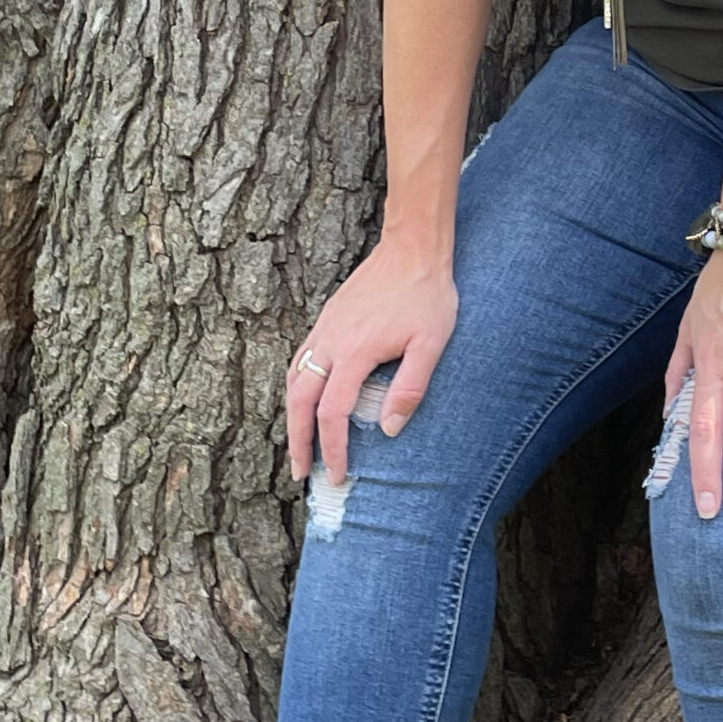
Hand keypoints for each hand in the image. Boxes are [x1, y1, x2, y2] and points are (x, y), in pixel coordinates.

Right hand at [286, 235, 457, 486]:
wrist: (413, 247)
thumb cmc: (427, 295)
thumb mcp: (431, 344)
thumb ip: (410, 388)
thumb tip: (390, 429)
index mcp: (356, 352)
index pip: (333, 413)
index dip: (332, 448)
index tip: (336, 474)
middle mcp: (332, 341)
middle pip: (300, 400)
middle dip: (298, 440)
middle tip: (300, 472)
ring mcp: (326, 327)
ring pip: (294, 378)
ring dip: (292, 414)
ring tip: (297, 443)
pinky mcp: (327, 317)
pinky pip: (301, 358)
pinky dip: (295, 385)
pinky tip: (304, 397)